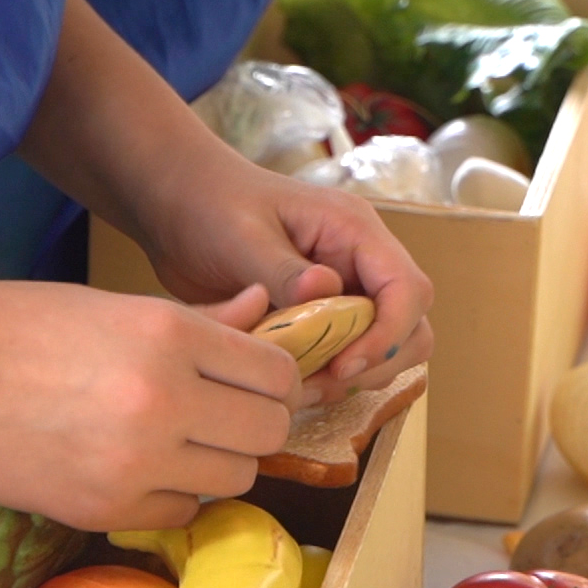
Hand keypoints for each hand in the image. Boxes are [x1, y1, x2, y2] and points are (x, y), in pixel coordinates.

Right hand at [0, 276, 300, 531]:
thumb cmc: (20, 326)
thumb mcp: (116, 307)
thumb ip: (201, 320)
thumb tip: (263, 307)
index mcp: (168, 332)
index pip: (276, 374)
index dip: (273, 381)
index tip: (252, 384)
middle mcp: (163, 397)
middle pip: (267, 432)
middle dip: (254, 426)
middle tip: (220, 417)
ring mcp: (136, 461)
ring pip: (235, 479)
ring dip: (216, 463)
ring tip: (172, 442)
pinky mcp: (105, 509)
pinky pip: (181, 512)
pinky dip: (170, 496)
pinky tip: (133, 468)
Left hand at [134, 158, 433, 406]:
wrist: (176, 202)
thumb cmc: (210, 203)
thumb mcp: (241, 234)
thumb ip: (283, 268)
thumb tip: (325, 291)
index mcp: (354, 230)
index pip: (408, 289)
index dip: (389, 335)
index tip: (343, 366)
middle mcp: (361, 261)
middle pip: (411, 325)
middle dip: (378, 362)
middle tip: (322, 381)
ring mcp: (344, 290)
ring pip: (385, 347)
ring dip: (354, 377)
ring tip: (299, 386)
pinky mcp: (320, 316)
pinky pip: (345, 355)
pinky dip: (327, 378)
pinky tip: (288, 382)